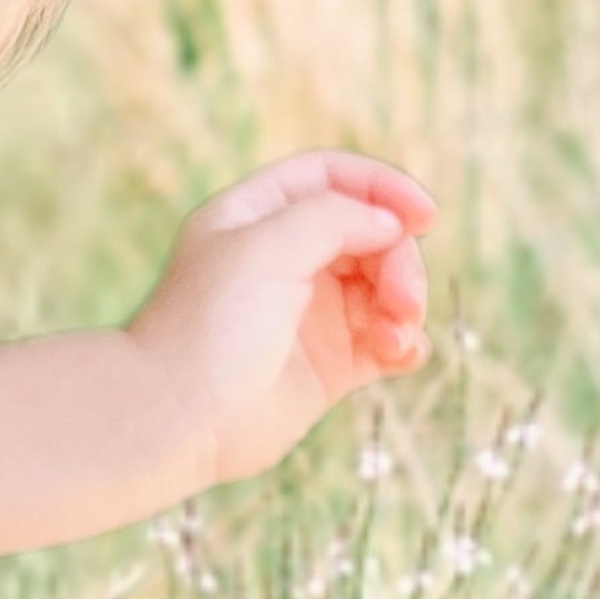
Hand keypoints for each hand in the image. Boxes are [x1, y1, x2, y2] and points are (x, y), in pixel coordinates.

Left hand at [124, 149, 438, 490]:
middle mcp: (283, 261)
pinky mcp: (328, 366)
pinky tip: (400, 355)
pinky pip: (387, 342)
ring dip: (406, 304)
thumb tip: (390, 224)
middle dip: (399, 260)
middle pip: (369, 234)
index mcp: (254, 220)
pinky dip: (405, 343)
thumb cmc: (207, 328)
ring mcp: (308, 314)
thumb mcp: (264, 247)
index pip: (329, 178)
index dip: (380, 187)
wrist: (177, 420)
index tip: (422, 216)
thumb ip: (333, 216)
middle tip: (403, 299)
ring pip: (385, 288)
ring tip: (394, 336)